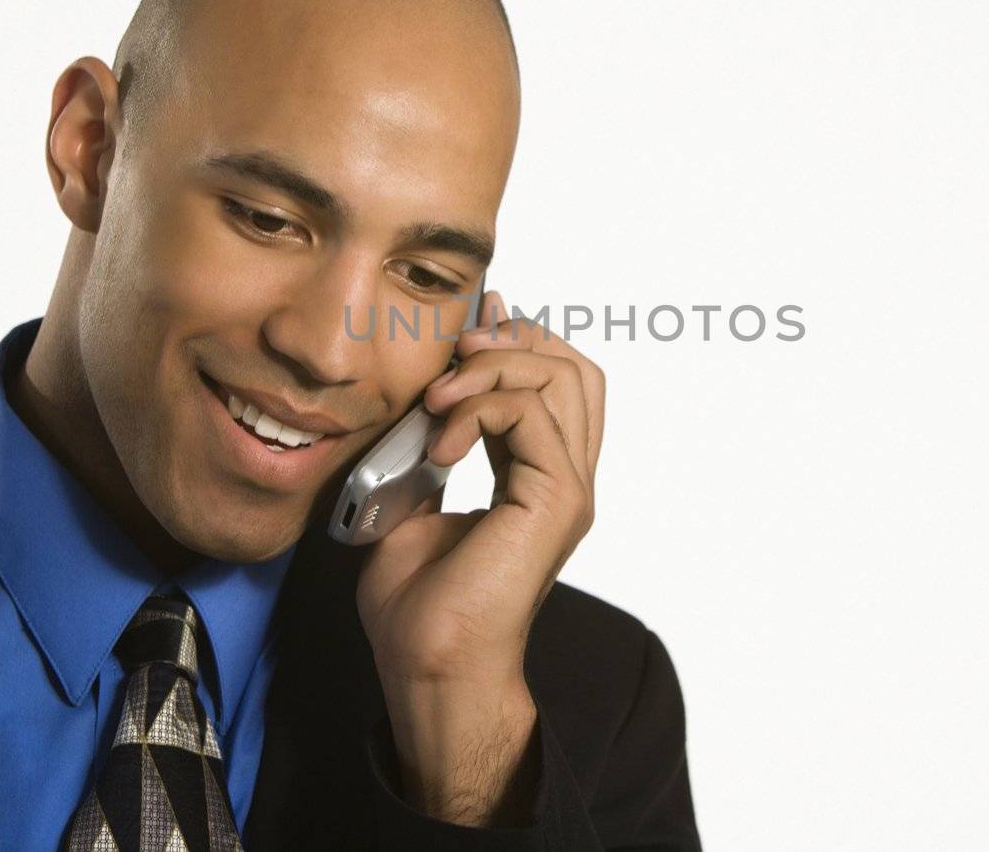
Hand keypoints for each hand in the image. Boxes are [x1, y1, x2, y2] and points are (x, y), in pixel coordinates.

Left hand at [355, 289, 604, 824]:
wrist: (430, 667)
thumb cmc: (420, 607)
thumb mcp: (411, 503)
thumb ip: (426, 448)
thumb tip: (418, 397)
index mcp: (542, 478)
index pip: (560, 382)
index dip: (520, 339)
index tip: (470, 321)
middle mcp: (567, 479)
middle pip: (576, 368)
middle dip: (514, 339)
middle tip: (458, 350)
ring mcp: (568, 489)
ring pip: (561, 377)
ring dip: (490, 368)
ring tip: (439, 396)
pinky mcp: (556, 500)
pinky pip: (530, 415)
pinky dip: (477, 411)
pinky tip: (439, 444)